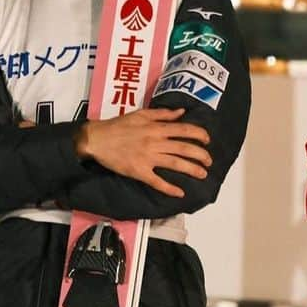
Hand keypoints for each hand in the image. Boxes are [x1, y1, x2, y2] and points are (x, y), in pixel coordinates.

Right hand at [73, 107, 211, 197]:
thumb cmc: (118, 125)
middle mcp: (155, 142)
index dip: (199, 134)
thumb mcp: (141, 114)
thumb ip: (162, 113)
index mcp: (156, 127)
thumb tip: (181, 112)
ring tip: (202, 174)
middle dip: (200, 154)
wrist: (98, 139)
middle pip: (184, 148)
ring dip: (191, 169)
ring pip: (175, 163)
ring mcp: (148, 158)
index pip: (184, 129)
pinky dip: (169, 188)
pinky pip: (157, 181)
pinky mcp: (139, 171)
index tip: (207, 140)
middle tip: (209, 161)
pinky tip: (179, 193)